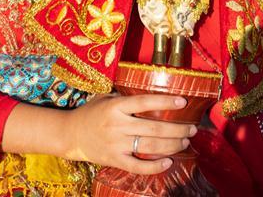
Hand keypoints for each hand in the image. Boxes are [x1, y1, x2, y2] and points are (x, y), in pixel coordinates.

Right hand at [63, 94, 194, 173]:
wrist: (70, 134)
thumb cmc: (91, 113)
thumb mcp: (106, 98)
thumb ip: (126, 97)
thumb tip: (153, 95)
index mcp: (116, 107)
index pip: (144, 102)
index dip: (165, 101)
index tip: (183, 101)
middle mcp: (117, 125)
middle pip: (153, 128)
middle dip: (177, 129)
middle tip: (192, 128)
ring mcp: (116, 144)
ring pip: (149, 147)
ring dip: (171, 145)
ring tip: (185, 141)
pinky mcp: (114, 160)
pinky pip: (137, 166)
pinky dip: (154, 167)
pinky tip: (168, 162)